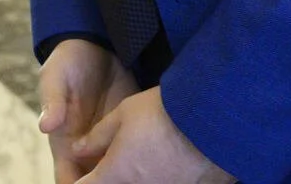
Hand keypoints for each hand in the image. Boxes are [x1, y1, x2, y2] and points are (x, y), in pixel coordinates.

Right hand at [37, 39, 138, 183]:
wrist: (98, 43)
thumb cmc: (70, 61)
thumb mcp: (56, 76)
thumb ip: (53, 101)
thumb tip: (45, 126)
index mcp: (66, 143)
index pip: (69, 179)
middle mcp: (88, 150)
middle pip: (97, 182)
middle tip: (130, 182)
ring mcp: (111, 143)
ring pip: (119, 175)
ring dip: (129, 179)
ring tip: (149, 179)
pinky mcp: (130, 133)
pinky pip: (136, 158)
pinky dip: (146, 168)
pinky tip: (161, 170)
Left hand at [74, 87, 232, 182]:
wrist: (213, 121)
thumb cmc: (162, 113)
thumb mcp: (123, 115)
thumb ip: (97, 137)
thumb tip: (77, 150)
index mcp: (115, 174)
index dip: (81, 181)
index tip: (84, 173)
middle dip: (111, 177)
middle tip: (122, 158)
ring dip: (137, 177)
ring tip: (146, 156)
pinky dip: (162, 177)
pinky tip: (169, 163)